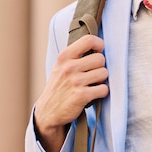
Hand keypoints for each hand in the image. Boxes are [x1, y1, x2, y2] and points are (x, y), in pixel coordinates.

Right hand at [33, 35, 108, 151]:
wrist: (47, 112)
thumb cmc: (59, 86)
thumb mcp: (61, 66)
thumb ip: (76, 55)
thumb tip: (99, 45)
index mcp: (64, 57)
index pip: (88, 40)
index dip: (99, 44)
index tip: (99, 51)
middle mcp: (69, 67)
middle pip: (100, 58)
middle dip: (100, 66)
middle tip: (92, 74)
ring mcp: (75, 81)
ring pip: (104, 73)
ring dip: (101, 80)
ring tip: (91, 84)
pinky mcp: (82, 95)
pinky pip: (104, 89)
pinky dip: (101, 92)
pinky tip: (93, 94)